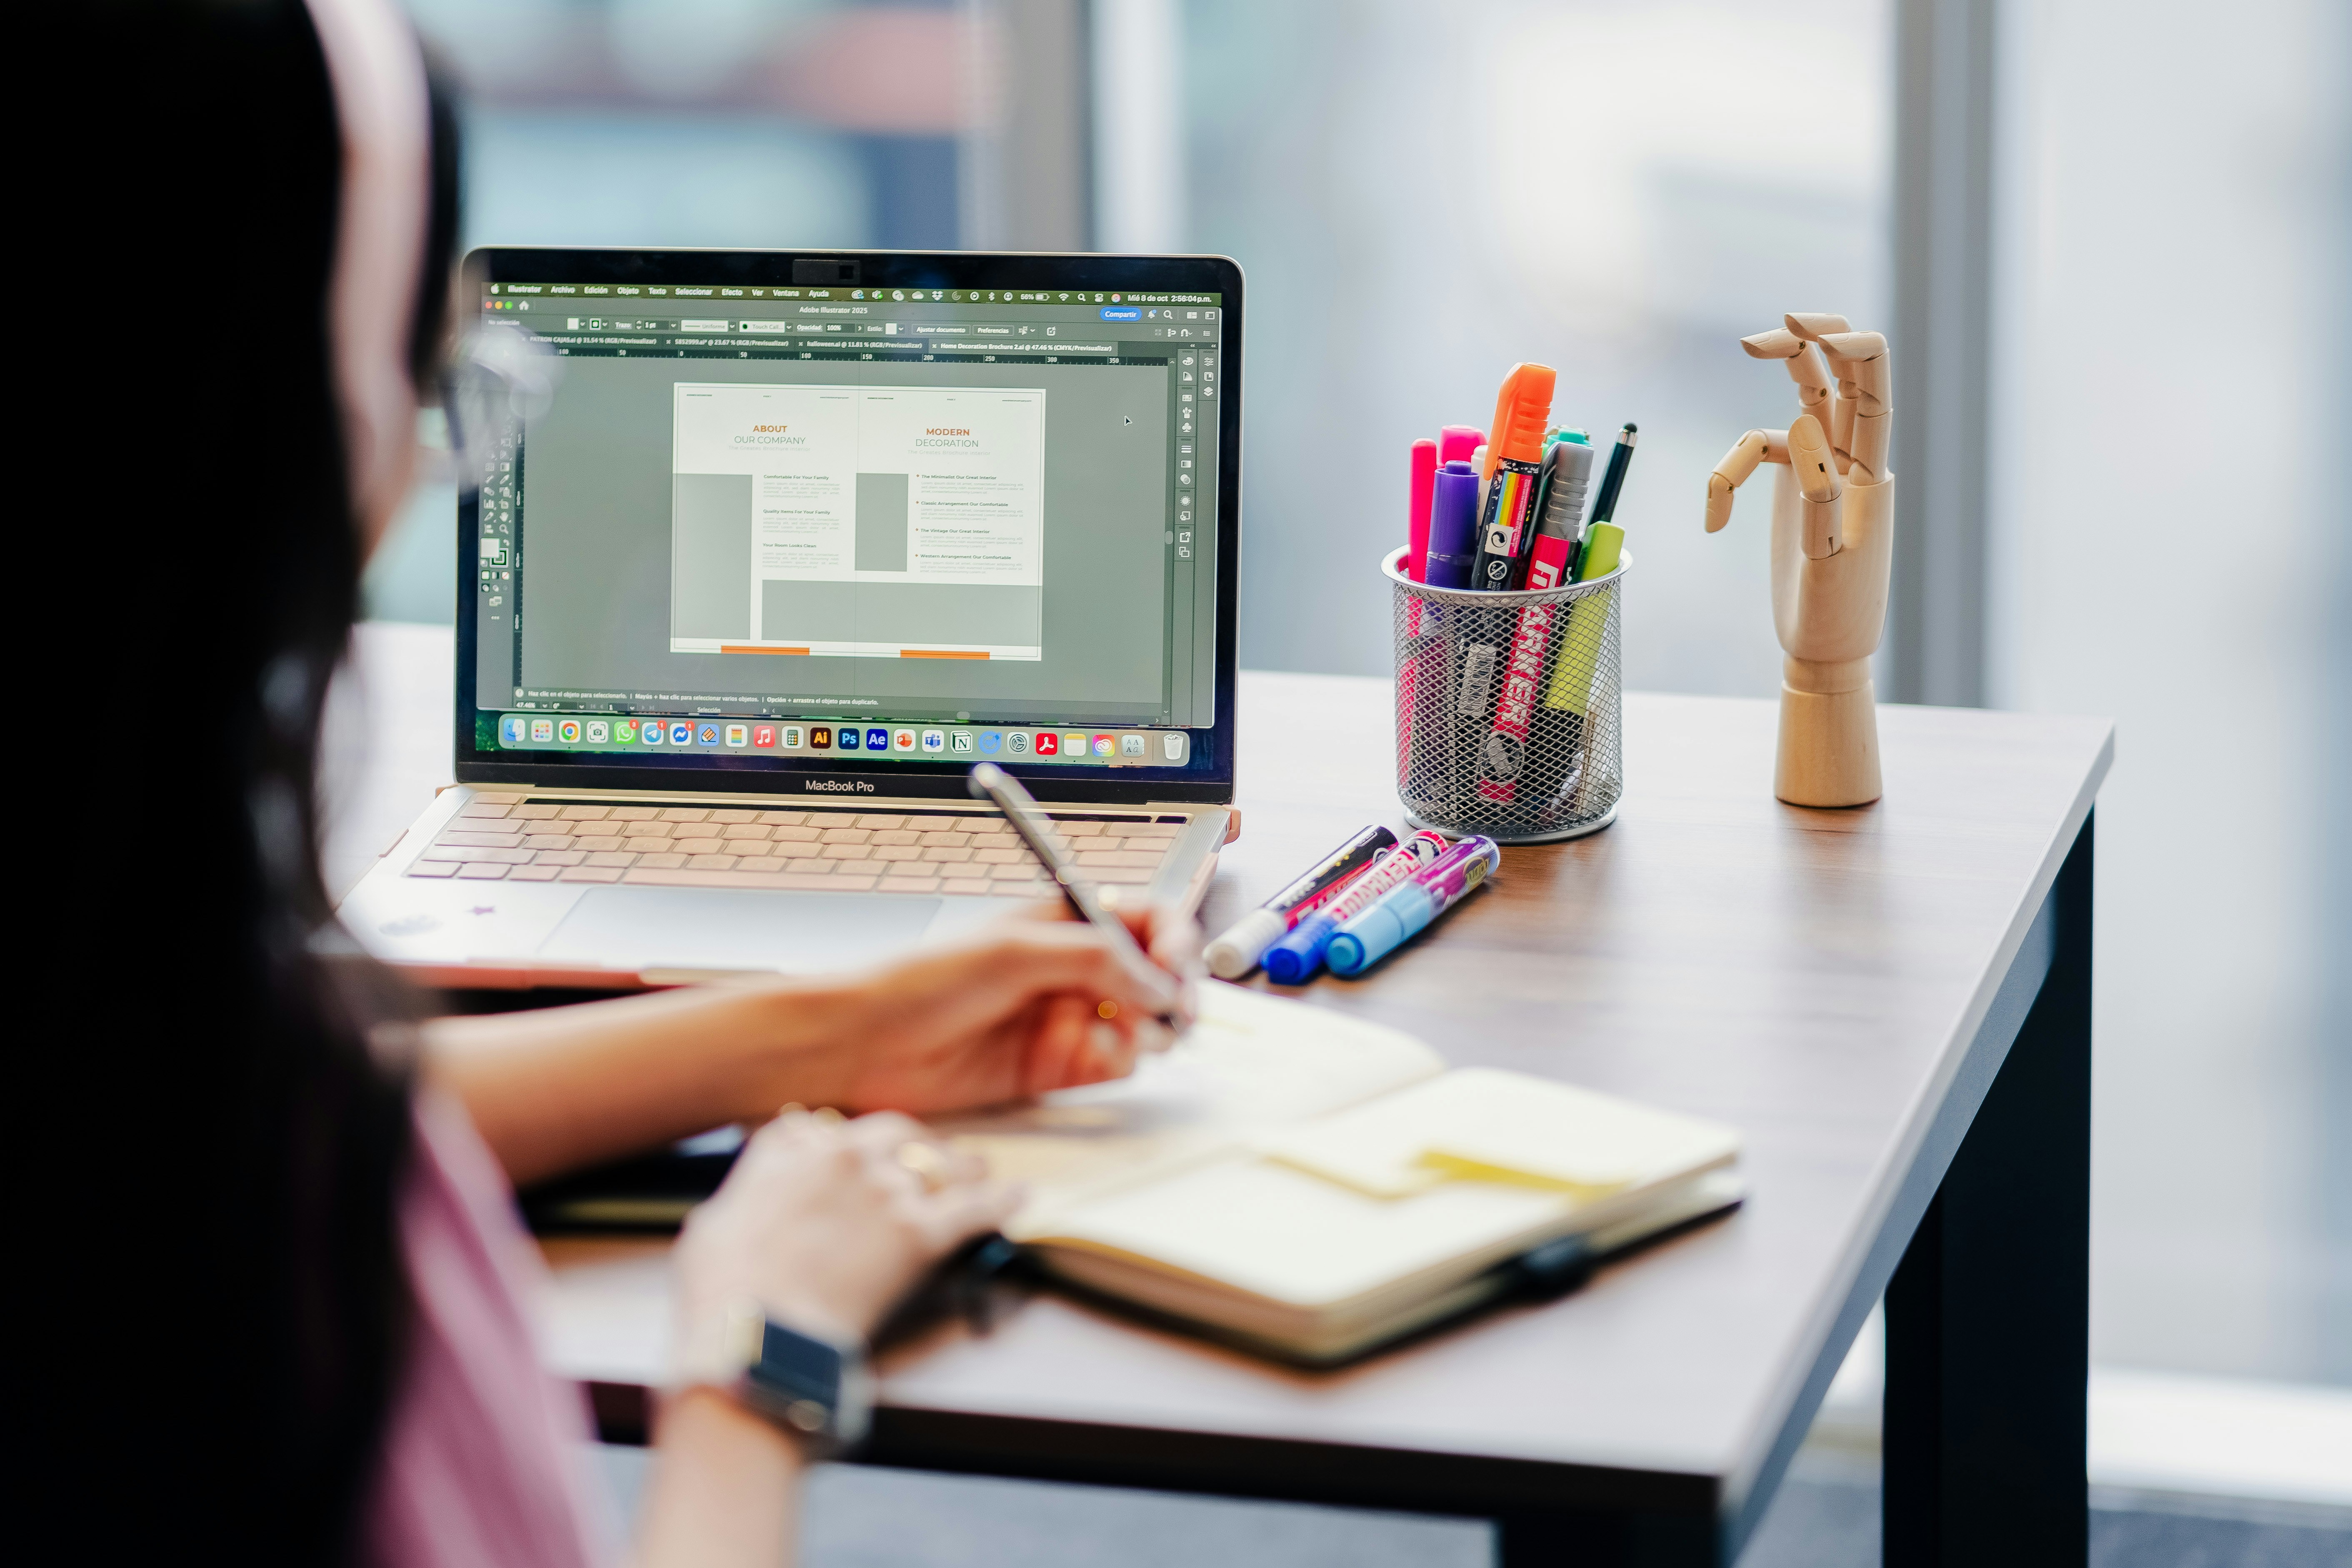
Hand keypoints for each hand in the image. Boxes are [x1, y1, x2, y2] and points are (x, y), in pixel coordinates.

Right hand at [673, 1109, 1012, 1348]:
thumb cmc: (723, 1295)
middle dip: (914, 1144)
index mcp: (788, 1151)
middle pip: (894, 1133)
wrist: (758, 1337)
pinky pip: (977, 1206)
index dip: (846, 1144)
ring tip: (977, 1170)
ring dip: (960, 1166)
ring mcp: (886, 1191)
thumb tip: (753, 1191)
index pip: (826, 1129)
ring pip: (940, 1163)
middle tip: (928, 1156)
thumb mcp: (713, 1227)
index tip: (856, 1153)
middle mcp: (842, 1156)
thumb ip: (746, 1196)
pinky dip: (1001, 1201)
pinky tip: (1019, 1196)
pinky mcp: (922, 1232)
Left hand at [787, 901, 1201, 1117]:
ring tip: (1131, 1032)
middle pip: (1153, 974)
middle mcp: (1069, 969)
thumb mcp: (1013, 951)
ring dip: (1148, 1028)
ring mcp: (1065, 1018)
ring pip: (1141, 1022)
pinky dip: (1117, 1060)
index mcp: (1061, 922)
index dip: (1172, 937)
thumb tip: (1156, 980)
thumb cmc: (920, 982)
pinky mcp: (1056, 1066)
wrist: (867, 1045)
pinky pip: (1112, 1063)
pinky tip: (1096, 1055)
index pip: (1143, 919)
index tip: (1176, 962)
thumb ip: (1094, 959)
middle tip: (1174, 1009)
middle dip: (1172, 989)